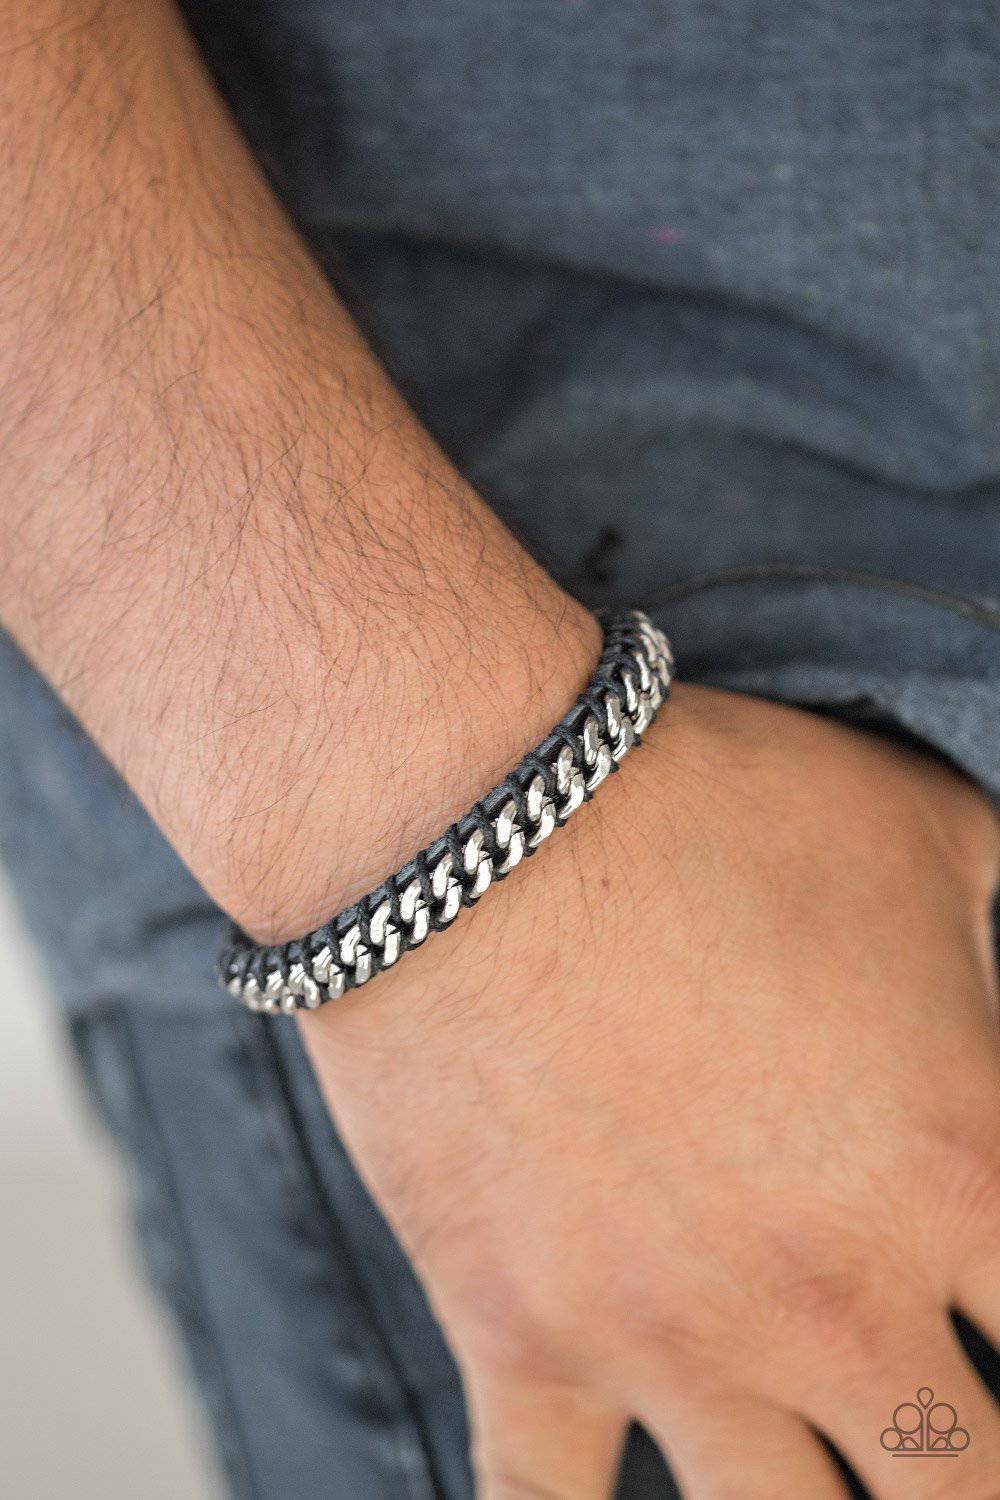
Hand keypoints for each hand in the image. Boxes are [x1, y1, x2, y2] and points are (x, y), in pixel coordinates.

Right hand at [300, 684, 999, 1498]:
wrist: (469, 822)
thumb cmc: (706, 807)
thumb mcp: (921, 829)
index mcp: (957, 1170)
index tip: (996, 1322)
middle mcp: (834, 1297)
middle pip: (965, 1487)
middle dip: (968, 1472)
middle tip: (936, 1435)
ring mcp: (670, 1341)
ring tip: (804, 1474)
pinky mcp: (523, 1337)